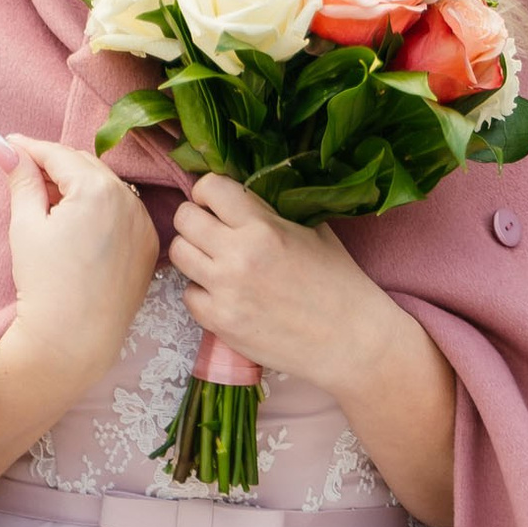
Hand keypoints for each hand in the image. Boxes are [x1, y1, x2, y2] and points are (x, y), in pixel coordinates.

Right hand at [0, 132, 157, 386]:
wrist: (74, 338)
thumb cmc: (44, 282)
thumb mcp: (25, 225)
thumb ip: (20, 180)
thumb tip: (2, 144)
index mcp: (98, 188)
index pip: (59, 154)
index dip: (31, 147)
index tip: (9, 143)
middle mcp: (130, 199)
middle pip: (86, 166)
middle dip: (55, 164)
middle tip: (23, 170)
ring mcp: (144, 222)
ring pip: (108, 187)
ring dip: (79, 185)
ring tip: (46, 198)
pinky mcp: (148, 245)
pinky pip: (124, 212)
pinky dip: (102, 208)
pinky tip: (77, 222)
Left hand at [169, 175, 394, 398]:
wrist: (349, 338)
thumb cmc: (338, 281)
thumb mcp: (312, 230)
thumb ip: (272, 212)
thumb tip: (241, 198)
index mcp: (264, 227)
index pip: (210, 188)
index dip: (210, 191)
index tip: (217, 201)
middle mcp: (237, 255)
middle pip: (184, 219)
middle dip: (195, 219)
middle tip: (212, 229)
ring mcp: (225, 291)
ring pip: (178, 254)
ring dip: (194, 253)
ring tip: (216, 260)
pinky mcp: (219, 323)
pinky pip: (188, 294)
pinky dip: (202, 291)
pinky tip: (226, 293)